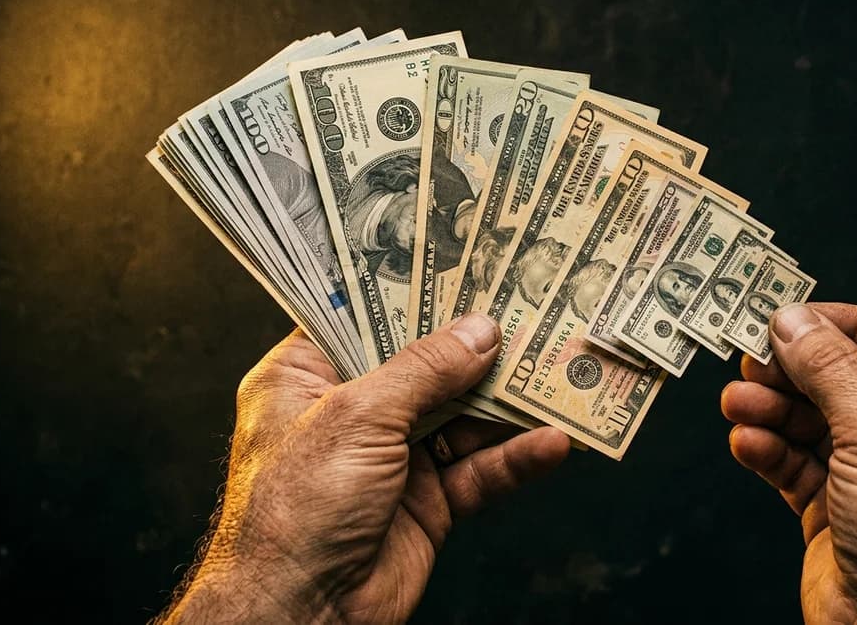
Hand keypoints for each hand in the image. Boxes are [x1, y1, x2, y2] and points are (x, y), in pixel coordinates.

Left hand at [163, 314, 570, 622]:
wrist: (299, 616)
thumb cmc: (297, 509)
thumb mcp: (358, 417)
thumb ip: (423, 371)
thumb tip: (480, 331)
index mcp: (307, 378)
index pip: (365, 320)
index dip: (415, 294)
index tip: (466, 265)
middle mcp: (351, 413)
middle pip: (425, 367)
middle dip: (477, 346)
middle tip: (530, 310)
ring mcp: (391, 459)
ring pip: (462, 418)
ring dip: (508, 402)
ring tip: (559, 370)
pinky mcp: (426, 503)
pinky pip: (479, 472)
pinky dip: (515, 458)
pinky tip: (552, 441)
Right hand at [721, 303, 856, 622]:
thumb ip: (832, 369)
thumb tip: (795, 321)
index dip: (843, 325)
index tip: (791, 317)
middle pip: (849, 379)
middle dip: (796, 371)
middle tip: (752, 358)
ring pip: (816, 421)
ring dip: (772, 409)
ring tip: (739, 402)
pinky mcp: (840, 508)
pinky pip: (798, 462)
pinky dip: (769, 449)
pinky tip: (746, 442)